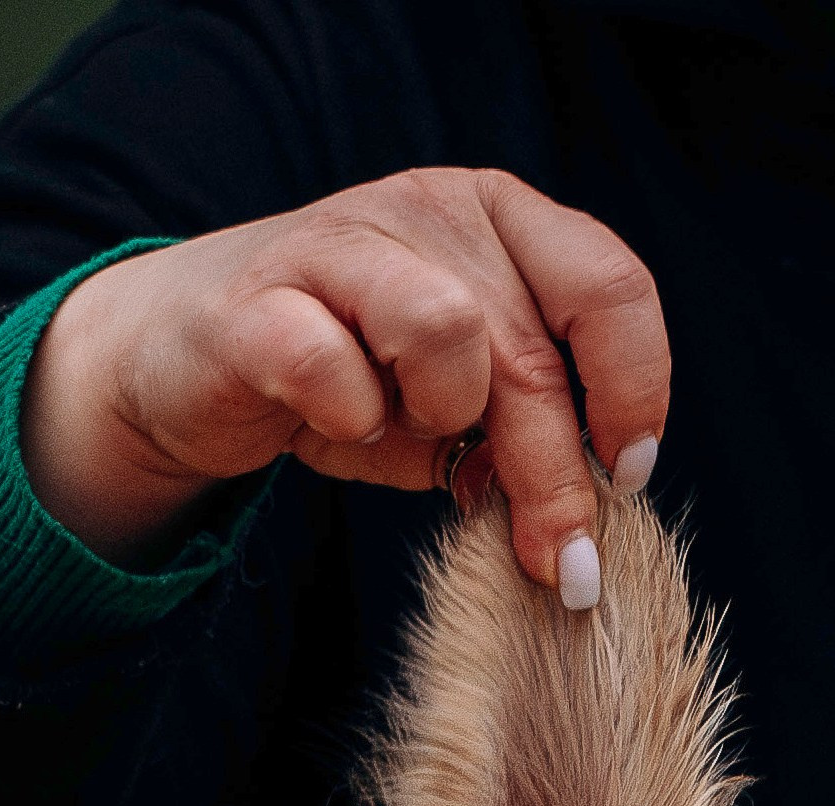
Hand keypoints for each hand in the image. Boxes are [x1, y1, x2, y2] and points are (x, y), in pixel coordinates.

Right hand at [19, 169, 669, 604]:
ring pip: (447, 332)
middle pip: (532, 351)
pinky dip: (349, 418)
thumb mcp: (468, 412)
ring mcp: (340, 241)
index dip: (634, 391)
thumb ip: (531, 437)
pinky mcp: (257, 299)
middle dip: (556, 477)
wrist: (199, 365)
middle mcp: (430, 211)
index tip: (628, 476)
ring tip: (411, 434)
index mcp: (502, 223)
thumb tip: (586, 519)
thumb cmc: (357, 382)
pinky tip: (338, 425)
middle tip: (562, 565)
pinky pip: (332, 368)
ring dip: (444, 416)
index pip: (609, 288)